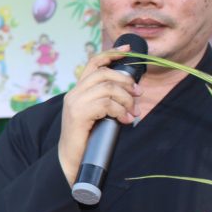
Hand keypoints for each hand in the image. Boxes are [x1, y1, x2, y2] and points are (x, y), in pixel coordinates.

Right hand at [58, 46, 142, 184]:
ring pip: (108, 88)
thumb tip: (132, 92)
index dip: (111, 53)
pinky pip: (106, 104)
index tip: (128, 49)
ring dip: (126, 100)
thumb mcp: (99, 116)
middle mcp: (74, 94)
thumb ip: (108, 102)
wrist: (71, 162)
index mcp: (78, 92)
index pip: (93, 63)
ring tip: (133, 113)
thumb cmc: (88, 141)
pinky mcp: (78, 114)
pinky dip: (120, 111)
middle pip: (104, 73)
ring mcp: (75, 103)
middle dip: (126, 82)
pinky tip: (125, 121)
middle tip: (139, 95)